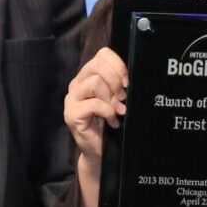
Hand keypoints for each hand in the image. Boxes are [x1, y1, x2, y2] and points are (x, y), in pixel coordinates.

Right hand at [63, 46, 126, 206]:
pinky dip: (107, 112)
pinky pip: (94, 104)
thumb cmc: (109, 123)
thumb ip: (120, 85)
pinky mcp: (71, 114)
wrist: (99, 151)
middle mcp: (77, 84)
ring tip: (117, 111)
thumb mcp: (116, 100)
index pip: (102, 55)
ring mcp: (72, 99)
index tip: (128, 82)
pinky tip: (112, 121)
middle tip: (123, 97)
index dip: (119, 65)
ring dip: (112, 98)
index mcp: (87, 76)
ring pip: (95, 83)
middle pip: (98, 65)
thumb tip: (134, 74)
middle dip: (116, 80)